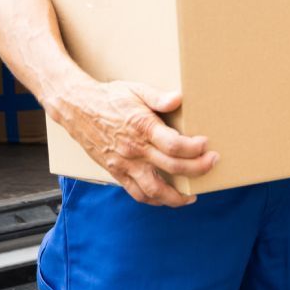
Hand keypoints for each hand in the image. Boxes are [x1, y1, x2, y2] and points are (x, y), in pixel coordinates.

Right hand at [52, 79, 217, 206]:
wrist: (77, 108)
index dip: (195, 149)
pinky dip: (153, 200)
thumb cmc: (110, 97)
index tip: (207, 146)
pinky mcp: (115, 172)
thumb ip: (158, 96)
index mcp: (142, 127)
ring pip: (154, 190)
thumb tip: (179, 99)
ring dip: (175, 197)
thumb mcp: (135, 89)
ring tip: (191, 196)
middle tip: (212, 164)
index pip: (174, 146)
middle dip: (197, 169)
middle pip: (172, 168)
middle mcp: (134, 150)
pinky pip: (136, 193)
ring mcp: (124, 164)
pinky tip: (165, 199)